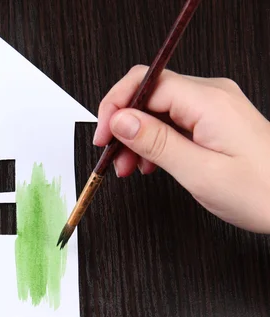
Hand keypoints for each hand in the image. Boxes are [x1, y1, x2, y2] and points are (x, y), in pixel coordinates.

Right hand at [93, 65, 269, 233]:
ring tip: (129, 167)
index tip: (103, 136)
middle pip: (148, 95)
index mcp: (209, 102)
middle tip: (113, 157)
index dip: (116, 107)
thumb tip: (121, 120)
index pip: (145, 83)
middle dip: (123, 125)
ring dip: (136, 137)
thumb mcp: (200, 172)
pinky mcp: (214, 121)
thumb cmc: (263, 192)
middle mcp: (212, 96)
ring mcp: (214, 107)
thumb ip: (157, 143)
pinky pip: (172, 121)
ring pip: (157, 110)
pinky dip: (154, 141)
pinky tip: (150, 163)